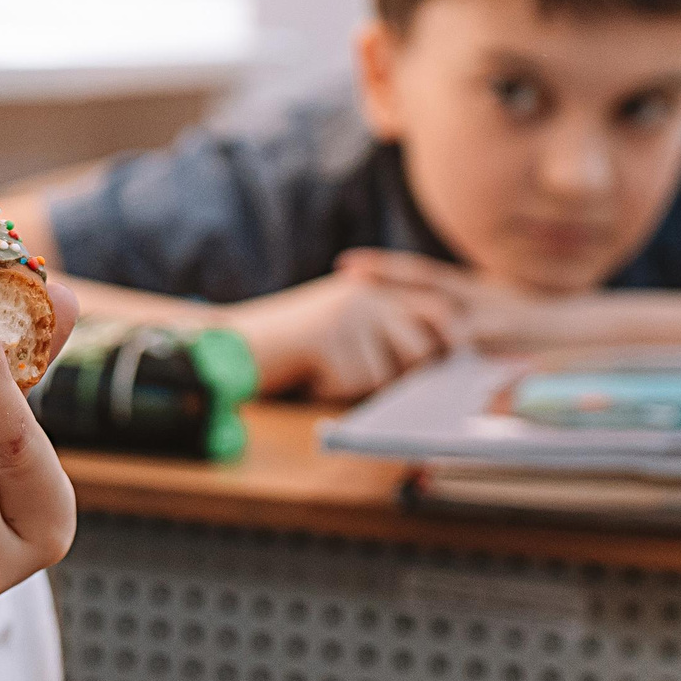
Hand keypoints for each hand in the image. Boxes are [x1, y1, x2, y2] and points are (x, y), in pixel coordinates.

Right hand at [221, 269, 460, 401]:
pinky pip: (352, 385)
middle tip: (355, 378)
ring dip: (355, 387)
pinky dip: (330, 391)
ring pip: (385, 375)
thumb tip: (428, 367)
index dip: (451, 341)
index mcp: (370, 289)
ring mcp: (347, 315)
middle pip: (417, 351)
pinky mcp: (330, 337)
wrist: (227, 342)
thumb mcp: (338, 326)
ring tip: (320, 371)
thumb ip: (380, 334)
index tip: (453, 365)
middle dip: (399, 378)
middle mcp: (365, 296)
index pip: (436, 312)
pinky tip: (305, 375)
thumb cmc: (284, 346)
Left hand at [334, 248, 595, 350]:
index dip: (386, 268)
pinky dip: (447, 341)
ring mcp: (492, 311)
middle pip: (422, 281)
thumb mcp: (505, 320)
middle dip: (384, 276)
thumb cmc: (548, 331)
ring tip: (375, 299)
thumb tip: (444, 339)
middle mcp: (478, 296)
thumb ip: (472, 324)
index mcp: (473, 292)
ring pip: (440, 306)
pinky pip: (471, 336)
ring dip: (408, 305)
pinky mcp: (508, 330)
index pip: (422, 275)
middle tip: (346, 267)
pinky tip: (427, 343)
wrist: (598, 330)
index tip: (349, 263)